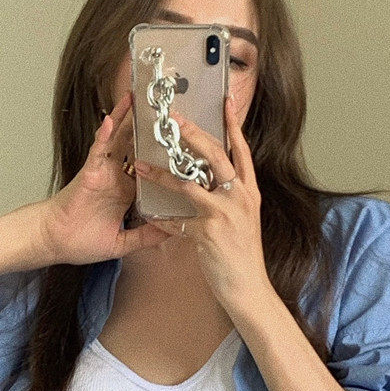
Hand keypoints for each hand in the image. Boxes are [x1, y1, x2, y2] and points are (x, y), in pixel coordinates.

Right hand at [40, 91, 170, 265]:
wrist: (55, 242)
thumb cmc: (81, 242)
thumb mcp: (121, 243)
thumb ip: (145, 238)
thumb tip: (169, 234)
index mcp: (126, 193)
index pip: (149, 170)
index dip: (163, 157)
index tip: (180, 145)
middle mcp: (116, 178)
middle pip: (135, 147)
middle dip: (147, 129)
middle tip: (164, 108)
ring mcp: (103, 172)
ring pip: (118, 140)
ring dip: (127, 119)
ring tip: (139, 97)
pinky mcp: (89, 172)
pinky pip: (98, 149)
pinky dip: (104, 134)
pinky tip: (112, 118)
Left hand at [132, 95, 272, 317]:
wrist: (248, 288)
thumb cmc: (243, 258)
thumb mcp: (244, 223)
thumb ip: (230, 202)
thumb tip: (213, 187)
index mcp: (249, 192)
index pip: (241, 151)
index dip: (233, 125)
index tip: (224, 101)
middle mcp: (239, 198)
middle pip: (215, 155)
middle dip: (192, 134)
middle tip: (173, 119)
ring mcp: (224, 214)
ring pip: (188, 184)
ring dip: (161, 175)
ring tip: (140, 166)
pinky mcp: (207, 233)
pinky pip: (178, 222)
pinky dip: (163, 221)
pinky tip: (150, 218)